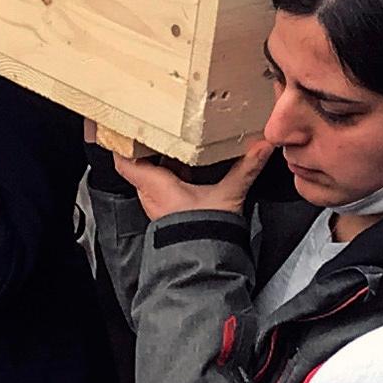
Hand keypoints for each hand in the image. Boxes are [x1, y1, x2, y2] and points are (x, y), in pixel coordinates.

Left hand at [111, 134, 274, 217]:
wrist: (206, 262)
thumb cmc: (205, 232)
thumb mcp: (228, 194)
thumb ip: (245, 168)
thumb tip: (261, 148)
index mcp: (155, 184)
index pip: (124, 158)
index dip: (120, 139)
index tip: (124, 121)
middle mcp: (151, 193)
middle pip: (140, 160)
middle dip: (150, 141)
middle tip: (158, 120)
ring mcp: (158, 202)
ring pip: (154, 171)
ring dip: (164, 156)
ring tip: (176, 135)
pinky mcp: (169, 208)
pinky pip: (166, 182)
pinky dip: (175, 171)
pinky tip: (190, 163)